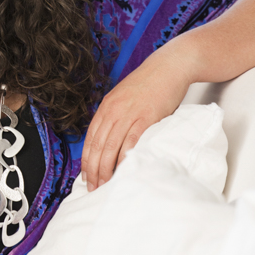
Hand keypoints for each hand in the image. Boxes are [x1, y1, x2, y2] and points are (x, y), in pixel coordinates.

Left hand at [82, 44, 191, 190]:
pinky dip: (125, 158)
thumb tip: (109, 140)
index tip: (86, 176)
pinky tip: (123, 170)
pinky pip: (131, 141)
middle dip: (93, 170)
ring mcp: (129, 114)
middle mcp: (113, 111)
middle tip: (93, 187)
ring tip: (105, 184)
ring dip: (106, 168)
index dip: (86, 161)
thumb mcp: (123, 98)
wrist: (168, 67)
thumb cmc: (149, 85)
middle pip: (98, 146)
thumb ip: (114, 116)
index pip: (90, 139)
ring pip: (111, 146)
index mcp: (106, 107)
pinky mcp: (146, 117)